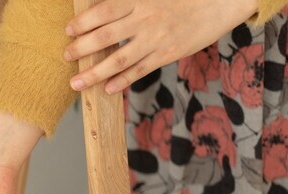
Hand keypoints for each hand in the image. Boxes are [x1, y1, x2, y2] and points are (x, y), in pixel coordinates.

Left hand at [63, 0, 258, 93]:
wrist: (222, 0)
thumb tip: (104, 6)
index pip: (104, 11)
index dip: (84, 22)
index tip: (68, 30)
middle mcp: (146, 19)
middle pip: (105, 37)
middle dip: (81, 49)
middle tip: (66, 56)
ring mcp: (156, 39)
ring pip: (119, 60)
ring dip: (94, 73)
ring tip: (76, 83)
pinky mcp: (168, 54)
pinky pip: (140, 71)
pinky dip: (122, 81)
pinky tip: (107, 89)